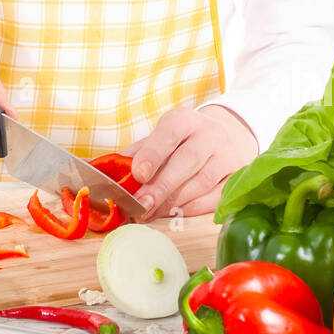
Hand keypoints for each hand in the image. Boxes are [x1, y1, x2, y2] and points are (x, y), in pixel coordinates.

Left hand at [124, 104, 258, 218]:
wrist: (227, 136)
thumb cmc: (183, 141)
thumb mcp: (159, 138)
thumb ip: (132, 154)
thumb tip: (96, 169)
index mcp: (185, 120)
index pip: (169, 133)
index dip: (153, 153)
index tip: (138, 173)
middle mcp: (210, 134)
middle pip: (186, 161)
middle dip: (162, 186)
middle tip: (141, 205)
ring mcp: (227, 156)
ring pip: (201, 182)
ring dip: (174, 202)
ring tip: (150, 213)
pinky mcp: (237, 177)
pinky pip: (215, 197)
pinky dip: (192, 208)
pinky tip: (174, 213)